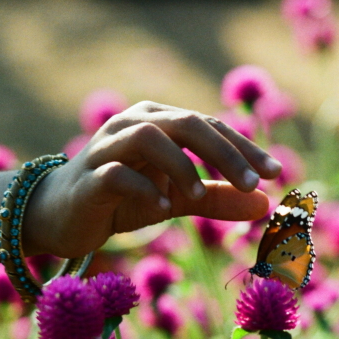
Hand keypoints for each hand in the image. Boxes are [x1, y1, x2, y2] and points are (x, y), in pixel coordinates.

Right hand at [24, 101, 280, 257]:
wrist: (62, 216)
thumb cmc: (124, 199)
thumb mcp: (178, 199)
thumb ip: (218, 198)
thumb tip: (266, 205)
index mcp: (161, 122)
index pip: (210, 126)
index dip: (244, 148)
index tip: (276, 174)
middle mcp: (135, 123)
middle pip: (185, 123)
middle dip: (223, 152)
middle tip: (252, 183)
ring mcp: (107, 147)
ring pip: (149, 138)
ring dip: (182, 166)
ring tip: (200, 197)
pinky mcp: (88, 177)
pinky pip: (117, 174)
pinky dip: (144, 189)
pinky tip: (163, 210)